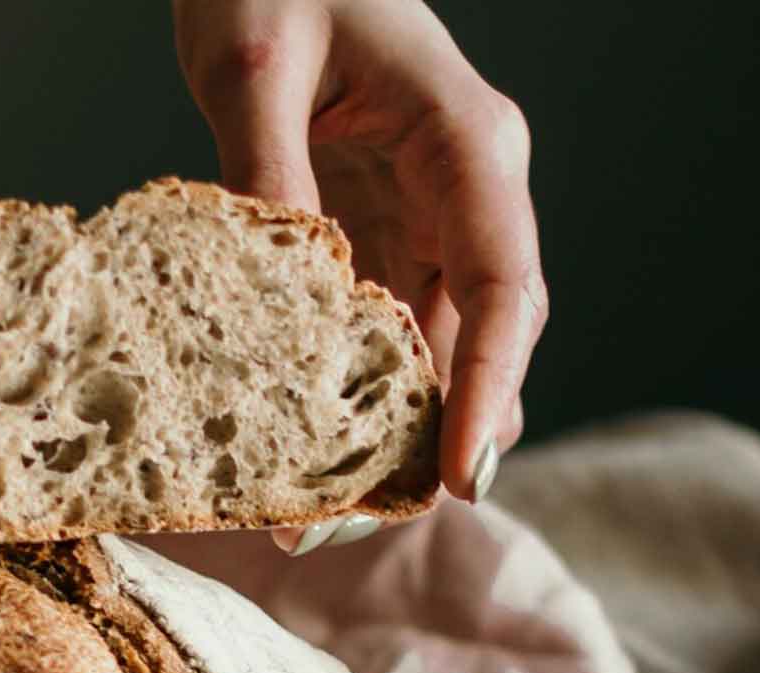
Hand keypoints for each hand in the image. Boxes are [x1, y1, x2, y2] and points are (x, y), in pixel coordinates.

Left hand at [174, 0, 546, 523]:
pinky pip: (384, 334)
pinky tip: (299, 451)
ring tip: (310, 513)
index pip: (506, 284)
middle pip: (481, 340)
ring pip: (436, 351)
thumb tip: (281, 293)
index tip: (461, 478)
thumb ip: (268, 169)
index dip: (489, 389)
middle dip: (431, 441)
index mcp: (466, 141)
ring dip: (388, 435)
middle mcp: (466, 192)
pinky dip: (351, 397)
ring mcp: (427, 218)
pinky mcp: (380, 236)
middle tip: (341, 523)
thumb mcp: (253, 61)